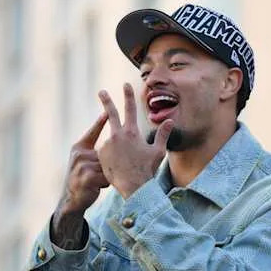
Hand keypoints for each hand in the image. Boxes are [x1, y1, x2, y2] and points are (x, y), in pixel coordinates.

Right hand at [56, 112, 110, 216]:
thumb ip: (96, 152)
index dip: (100, 122)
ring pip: (107, 166)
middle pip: (106, 154)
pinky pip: (106, 177)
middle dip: (108, 165)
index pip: (92, 132)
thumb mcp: (86, 162)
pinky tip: (96, 187)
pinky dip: (106, 183)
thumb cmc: (84, 178)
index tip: (108, 111)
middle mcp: (79, 154)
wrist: (72, 199)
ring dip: (107, 175)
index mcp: (79, 147)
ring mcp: (82, 165)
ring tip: (97, 182)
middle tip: (98, 174)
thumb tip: (110, 142)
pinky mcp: (87, 177)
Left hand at [97, 84, 172, 198]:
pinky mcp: (101, 155)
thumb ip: (163, 134)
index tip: (125, 84)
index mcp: (131, 132)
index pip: (130, 108)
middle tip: (101, 91)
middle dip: (106, 100)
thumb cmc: (147, 169)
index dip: (128, 95)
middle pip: (110, 113)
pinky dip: (112, 155)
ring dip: (118, 147)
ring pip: (112, 140)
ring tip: (125, 161)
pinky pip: (106, 151)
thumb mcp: (158, 151)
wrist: (133, 186)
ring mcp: (107, 145)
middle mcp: (117, 135)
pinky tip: (118, 166)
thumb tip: (170, 120)